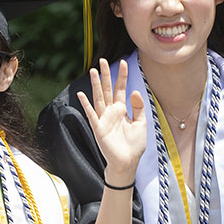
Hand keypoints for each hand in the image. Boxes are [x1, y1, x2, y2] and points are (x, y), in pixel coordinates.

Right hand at [77, 59, 145, 185]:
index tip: (124, 62)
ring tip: (93, 71)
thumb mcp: (141, 123)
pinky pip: (91, 114)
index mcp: (121, 110)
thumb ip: (138, 107)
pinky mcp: (98, 128)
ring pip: (99, 98)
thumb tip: (134, 91)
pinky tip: (81, 94)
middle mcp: (111, 112)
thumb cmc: (134, 146)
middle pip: (107, 90)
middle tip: (103, 60)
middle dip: (106, 75)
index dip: (122, 76)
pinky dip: (86, 104)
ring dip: (96, 85)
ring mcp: (103, 119)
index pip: (120, 89)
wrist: (127, 163)